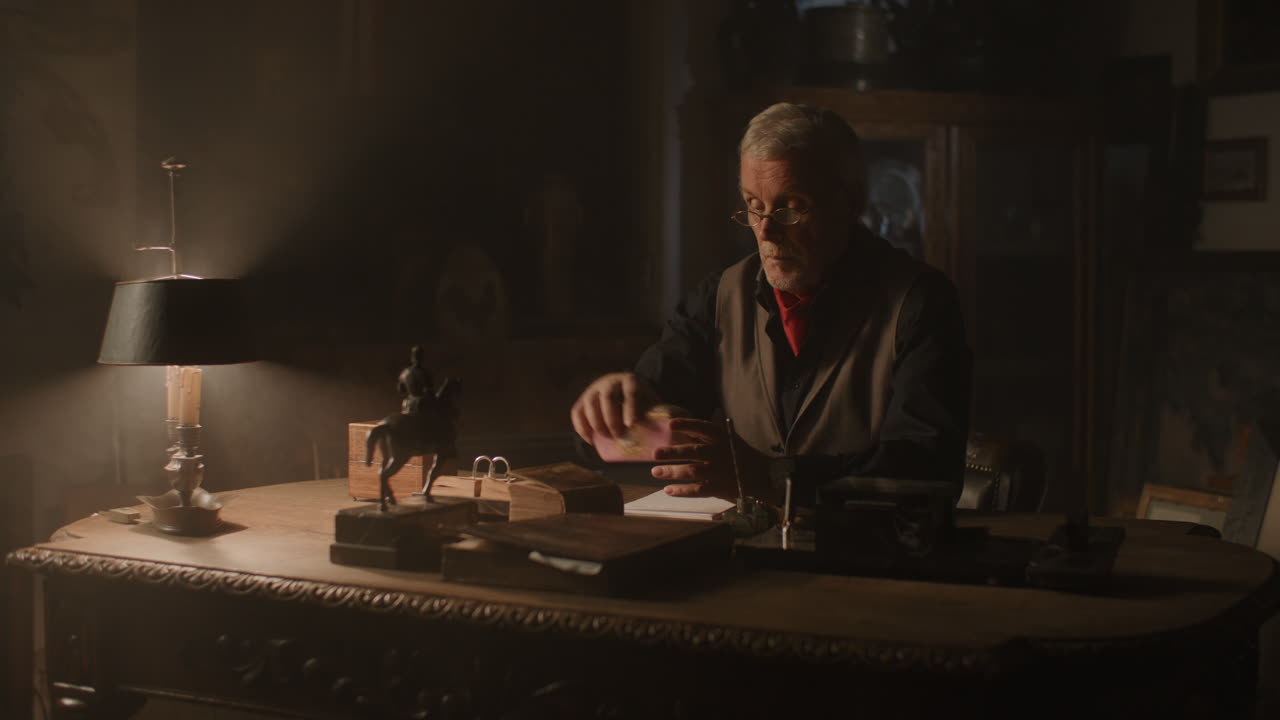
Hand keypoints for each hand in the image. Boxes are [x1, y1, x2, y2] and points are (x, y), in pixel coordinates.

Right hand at [570, 372, 659, 443]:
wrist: (622, 387)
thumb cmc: (640, 399)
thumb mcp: (651, 400)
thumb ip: (660, 412)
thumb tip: (676, 432)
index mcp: (630, 380)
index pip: (630, 392)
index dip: (630, 408)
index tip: (631, 424)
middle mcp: (609, 381)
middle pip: (608, 397)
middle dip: (611, 418)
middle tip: (618, 435)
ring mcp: (594, 389)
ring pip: (590, 404)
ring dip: (596, 423)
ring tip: (606, 438)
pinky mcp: (583, 399)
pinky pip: (577, 412)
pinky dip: (582, 427)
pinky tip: (591, 440)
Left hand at [650, 418, 772, 501]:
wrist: (764, 476)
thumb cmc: (741, 455)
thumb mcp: (729, 439)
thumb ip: (707, 436)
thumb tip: (680, 428)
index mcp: (723, 438)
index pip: (703, 428)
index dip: (687, 425)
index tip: (670, 424)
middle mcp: (721, 453)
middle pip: (694, 451)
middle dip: (673, 453)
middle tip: (655, 454)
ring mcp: (721, 472)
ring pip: (693, 471)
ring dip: (673, 472)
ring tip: (656, 472)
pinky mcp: (720, 488)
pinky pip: (698, 490)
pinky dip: (682, 490)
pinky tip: (669, 489)